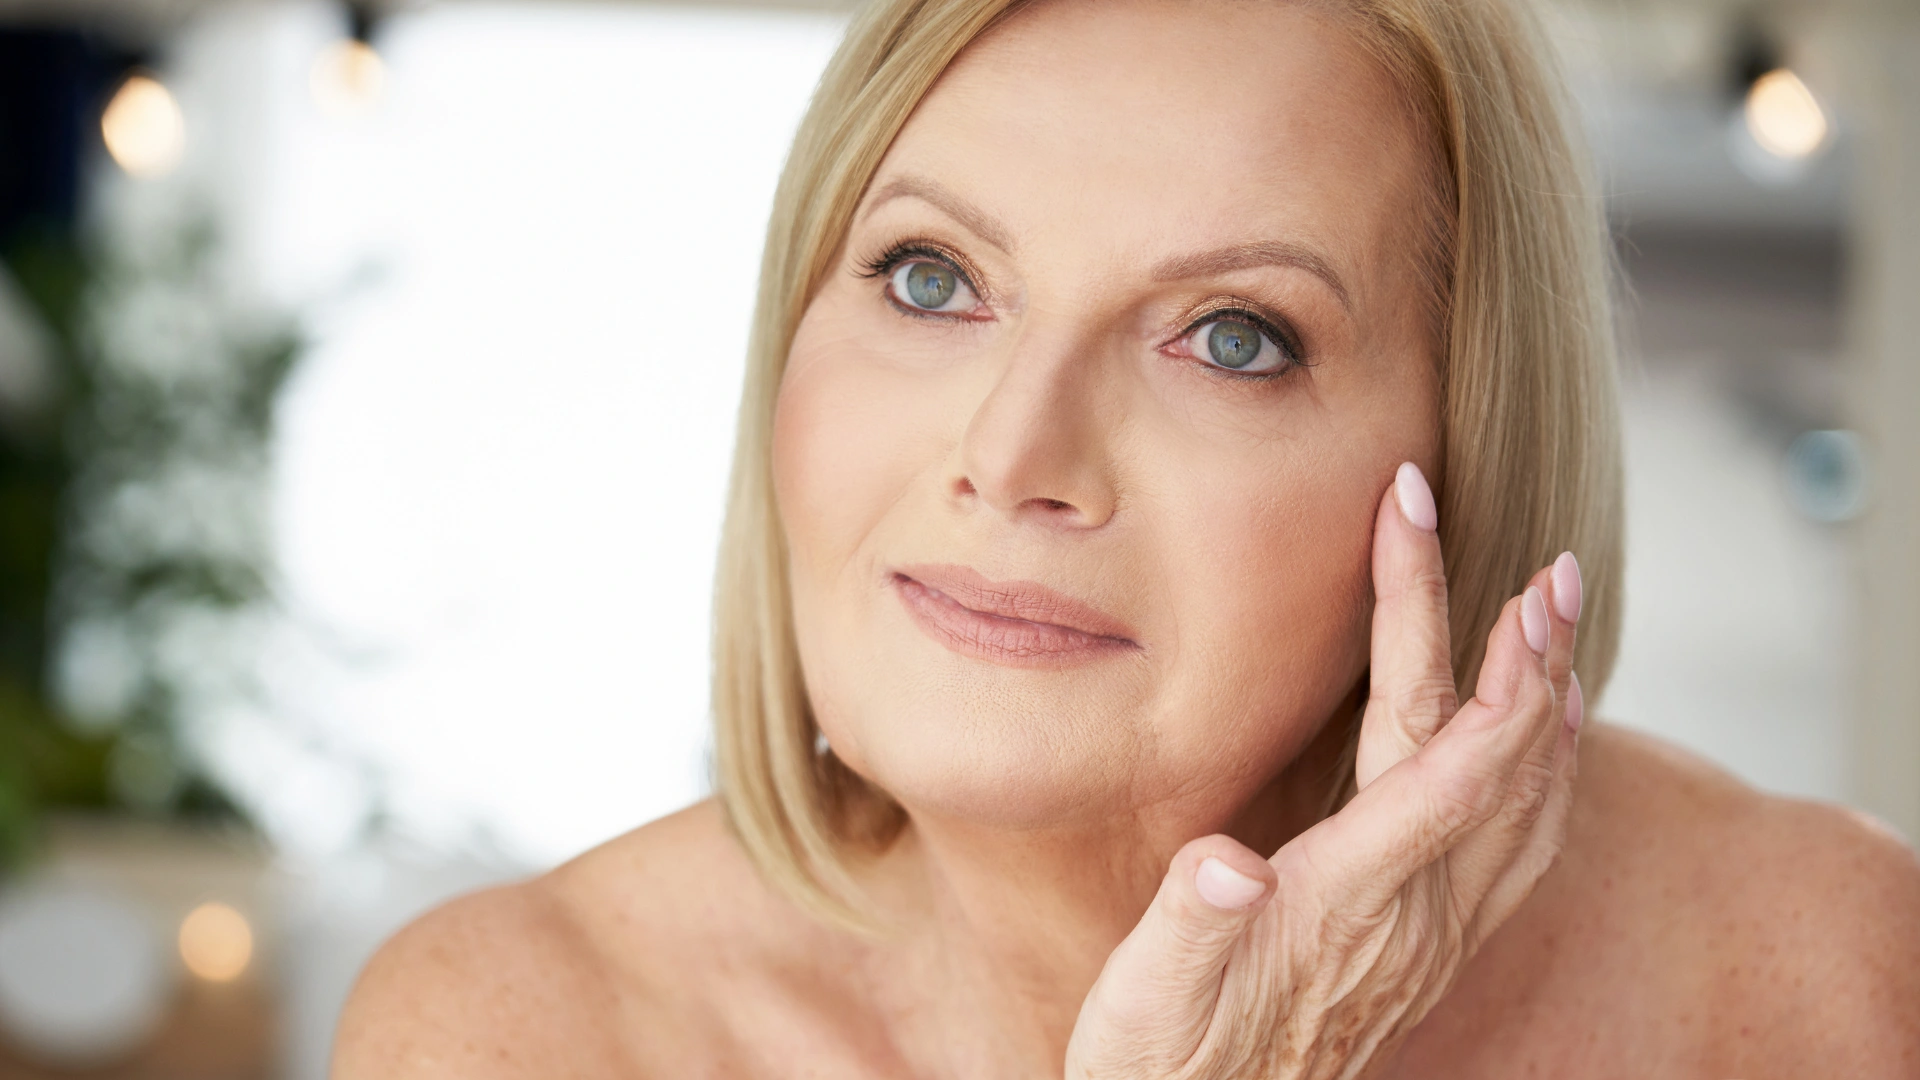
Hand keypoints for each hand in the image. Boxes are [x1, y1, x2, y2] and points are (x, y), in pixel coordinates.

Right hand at [1064, 462, 1583, 1079]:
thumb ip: (1189, 923)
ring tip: (1559, 629)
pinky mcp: (1428, 953)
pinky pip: (1520, 851)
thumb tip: (1222, 867)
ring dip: (1552, 706)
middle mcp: (1414, 918)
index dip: (1441, 628)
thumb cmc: (1159, 1063)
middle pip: (1500, 761)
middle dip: (1529, 652)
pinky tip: (1542, 744)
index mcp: (1346, 901)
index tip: (1425, 527)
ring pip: (1529, 805)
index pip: (1431, 745)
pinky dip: (1545, 776)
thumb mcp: (1148, 994)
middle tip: (1551, 567)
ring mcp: (1433, 939)